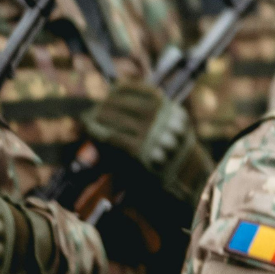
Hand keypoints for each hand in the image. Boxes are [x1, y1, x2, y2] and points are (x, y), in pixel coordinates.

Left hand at [80, 80, 210, 208]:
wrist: (185, 185)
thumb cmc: (170, 155)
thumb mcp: (169, 130)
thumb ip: (147, 114)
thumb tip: (118, 96)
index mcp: (174, 113)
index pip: (147, 92)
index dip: (126, 88)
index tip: (114, 89)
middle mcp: (167, 122)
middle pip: (130, 104)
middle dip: (109, 104)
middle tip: (95, 108)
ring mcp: (155, 137)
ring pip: (119, 119)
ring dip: (100, 117)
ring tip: (89, 119)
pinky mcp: (142, 153)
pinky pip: (115, 137)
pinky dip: (100, 132)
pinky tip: (92, 131)